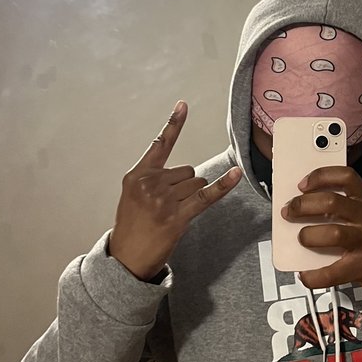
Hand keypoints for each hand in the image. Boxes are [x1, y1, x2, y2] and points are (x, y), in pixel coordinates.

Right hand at [109, 101, 241, 280]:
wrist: (126, 257)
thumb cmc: (132, 225)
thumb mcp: (132, 195)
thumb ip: (153, 177)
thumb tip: (186, 173)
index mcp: (137, 175)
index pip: (159, 144)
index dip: (173, 124)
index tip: (184, 105)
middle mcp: (150, 183)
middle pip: (187, 170)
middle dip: (184, 185)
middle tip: (166, 206)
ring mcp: (163, 200)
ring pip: (196, 183)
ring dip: (191, 196)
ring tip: (171, 213)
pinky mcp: (177, 216)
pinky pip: (206, 196)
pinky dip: (223, 186)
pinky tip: (235, 174)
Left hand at [281, 165, 361, 297]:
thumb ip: (340, 206)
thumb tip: (300, 206)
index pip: (345, 176)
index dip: (321, 176)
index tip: (302, 184)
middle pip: (332, 202)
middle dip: (303, 206)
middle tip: (289, 211)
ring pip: (332, 233)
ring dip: (308, 235)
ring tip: (301, 239)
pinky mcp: (360, 267)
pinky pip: (332, 272)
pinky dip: (313, 275)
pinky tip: (305, 274)